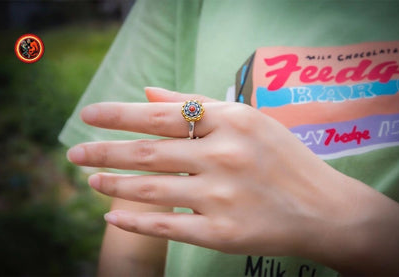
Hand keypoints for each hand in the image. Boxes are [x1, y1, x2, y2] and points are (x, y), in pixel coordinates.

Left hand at [67, 87, 398, 274]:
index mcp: (230, 122)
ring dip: (113, 185)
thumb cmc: (284, 159)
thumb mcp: (247, 120)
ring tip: (90, 180)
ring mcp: (222, 197)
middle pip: (147, 152)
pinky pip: (166, 226)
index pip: (160, 115)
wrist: (324, 209)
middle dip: (103, 151)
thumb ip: (195, 104)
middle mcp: (224, 157)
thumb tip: (146, 94)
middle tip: (74, 152)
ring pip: (151, 189)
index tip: (89, 115)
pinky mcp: (222, 233)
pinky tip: (111, 217)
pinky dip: (134, 221)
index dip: (118, 115)